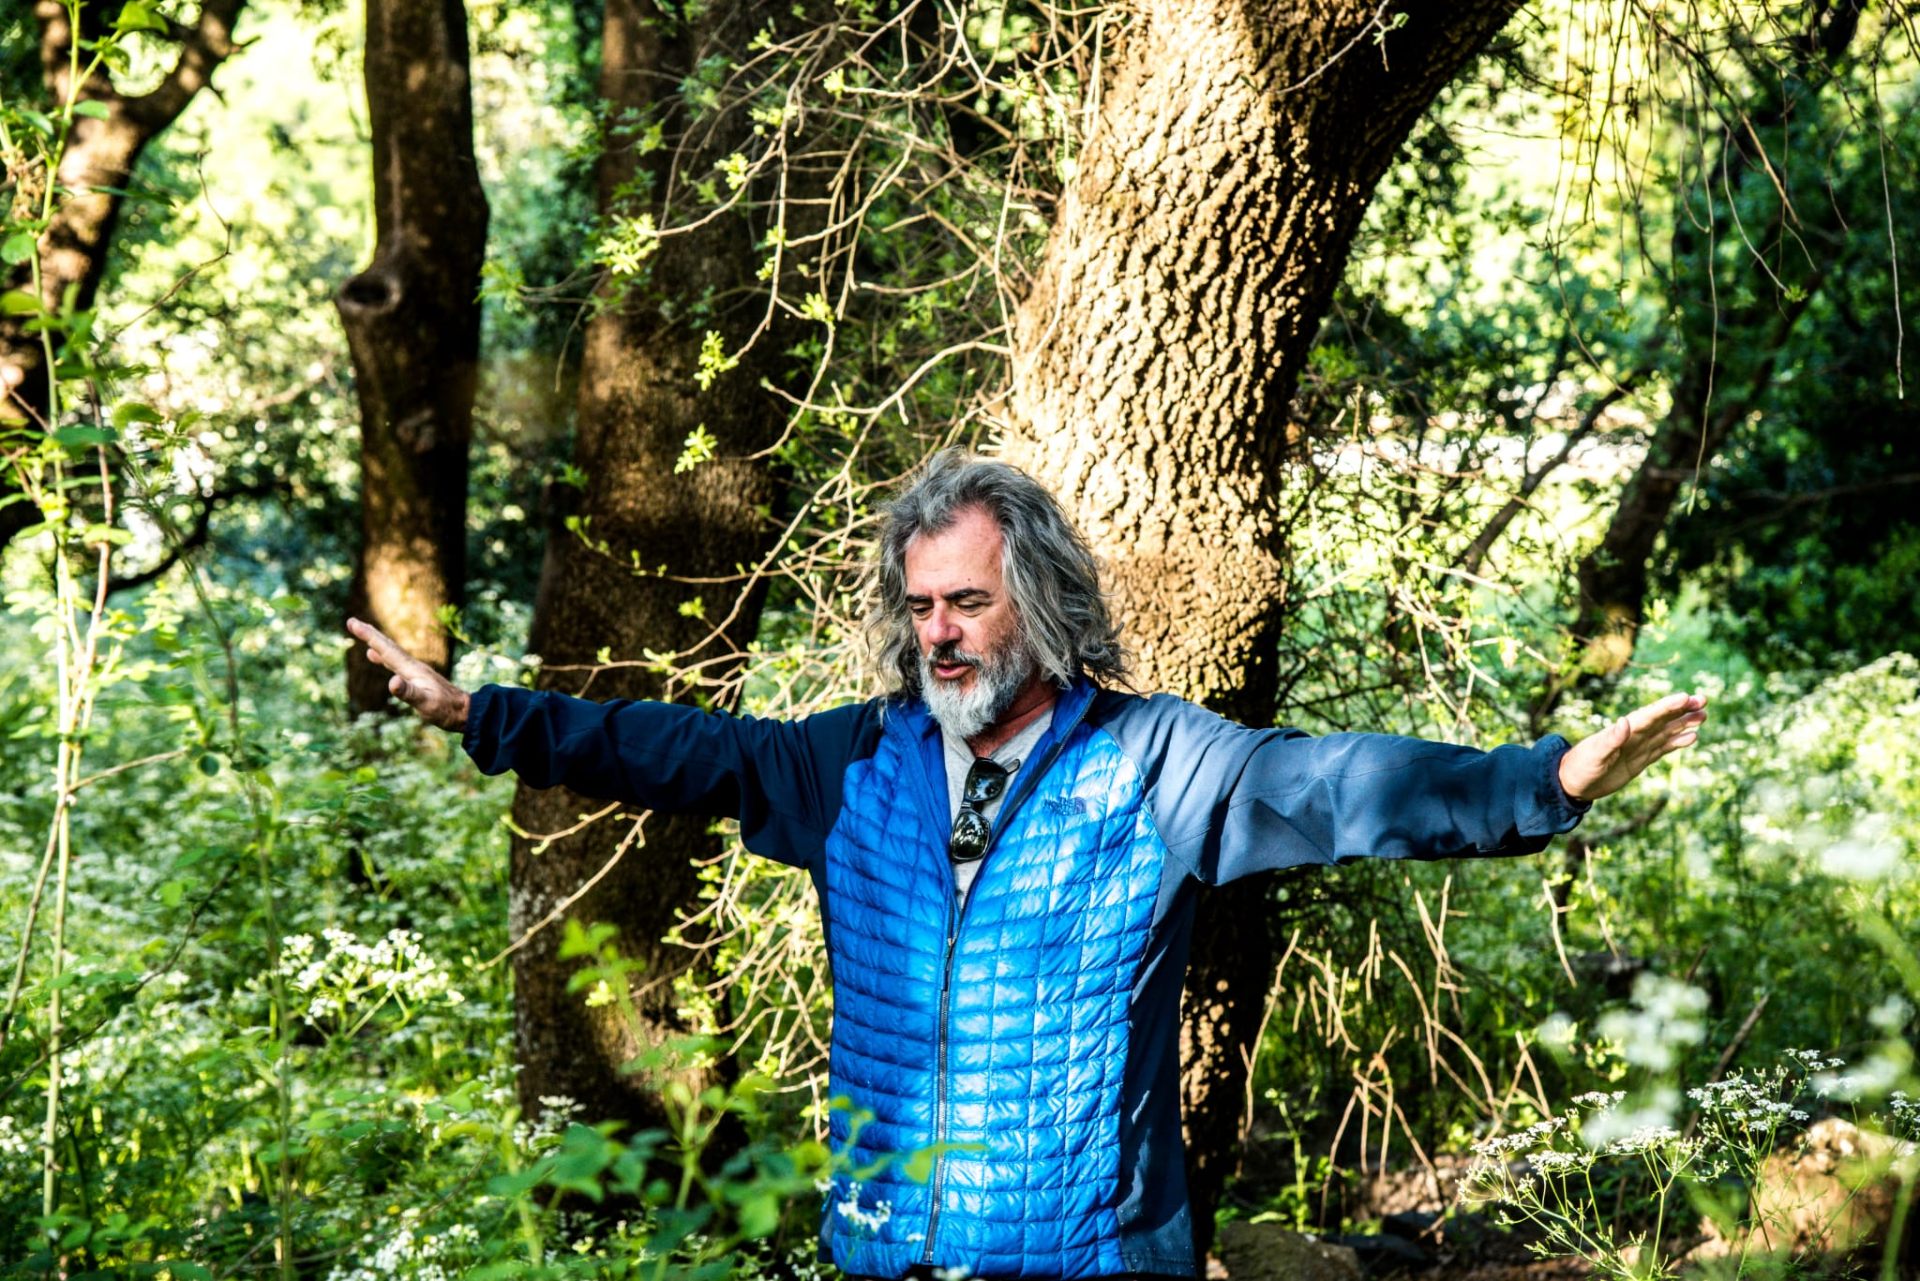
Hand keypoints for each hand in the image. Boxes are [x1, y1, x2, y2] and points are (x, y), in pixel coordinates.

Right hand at [346, 616, 470, 731]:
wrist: (464, 711)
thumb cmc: (445, 709)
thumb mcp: (425, 703)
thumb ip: (409, 692)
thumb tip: (391, 682)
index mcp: (411, 669)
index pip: (386, 649)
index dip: (369, 636)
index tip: (352, 623)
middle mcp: (412, 666)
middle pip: (388, 646)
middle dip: (369, 634)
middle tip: (351, 622)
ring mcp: (414, 671)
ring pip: (390, 653)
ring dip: (376, 643)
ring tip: (363, 634)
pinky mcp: (416, 678)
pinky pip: (395, 663)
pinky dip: (383, 657)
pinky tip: (376, 656)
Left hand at [1557, 691, 1708, 802]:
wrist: (1573, 783)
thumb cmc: (1580, 766)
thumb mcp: (1595, 754)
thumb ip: (1610, 739)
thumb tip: (1625, 721)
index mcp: (1624, 730)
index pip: (1650, 714)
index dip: (1667, 706)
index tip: (1686, 697)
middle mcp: (1634, 735)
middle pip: (1663, 718)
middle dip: (1682, 709)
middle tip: (1703, 699)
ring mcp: (1639, 746)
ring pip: (1667, 731)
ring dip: (1684, 723)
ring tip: (1703, 715)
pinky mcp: (1641, 759)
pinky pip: (1663, 747)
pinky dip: (1677, 741)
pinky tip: (1692, 736)